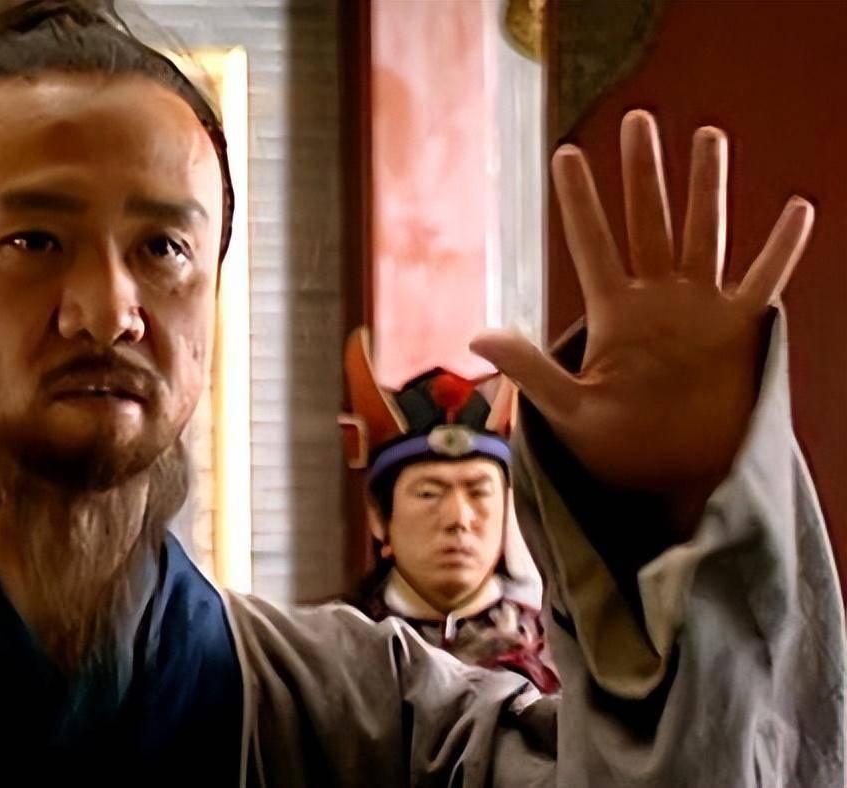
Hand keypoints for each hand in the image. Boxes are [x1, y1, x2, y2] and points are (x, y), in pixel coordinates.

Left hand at [471, 110, 813, 529]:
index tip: (565, 153)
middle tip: (636, 121)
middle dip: (642, 173)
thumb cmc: (613, 447)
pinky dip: (781, 250)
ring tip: (707, 134)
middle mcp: (655, 299)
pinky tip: (798, 209)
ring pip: (702, 233)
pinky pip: (764, 282)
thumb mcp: (566, 409)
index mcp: (611, 312)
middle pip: (648, 221)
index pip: (591, 242)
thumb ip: (529, 368)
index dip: (579, 200)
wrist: (667, 478)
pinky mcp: (739, 331)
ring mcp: (699, 309)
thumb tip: (474, 335)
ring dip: (706, 187)